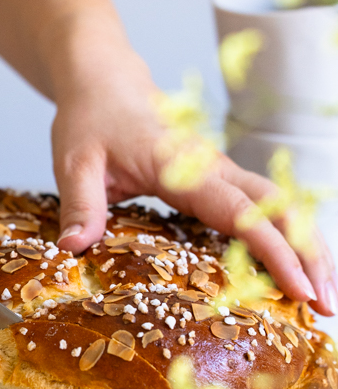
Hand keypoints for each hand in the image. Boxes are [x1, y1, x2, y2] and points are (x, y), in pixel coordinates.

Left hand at [52, 36, 336, 315]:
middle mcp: (213, 168)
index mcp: (184, 166)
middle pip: (281, 207)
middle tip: (327, 306)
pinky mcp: (217, 180)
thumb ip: (80, 204)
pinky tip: (291, 270)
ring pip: (280, 206)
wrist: (103, 82)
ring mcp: (220, 173)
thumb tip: (75, 247)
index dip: (275, 251)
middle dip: (311, 254)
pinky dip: (285, 237)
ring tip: (323, 297)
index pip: (243, 212)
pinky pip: (262, 207)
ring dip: (306, 246)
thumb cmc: (91, 119)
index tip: (300, 289)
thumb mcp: (75, 162)